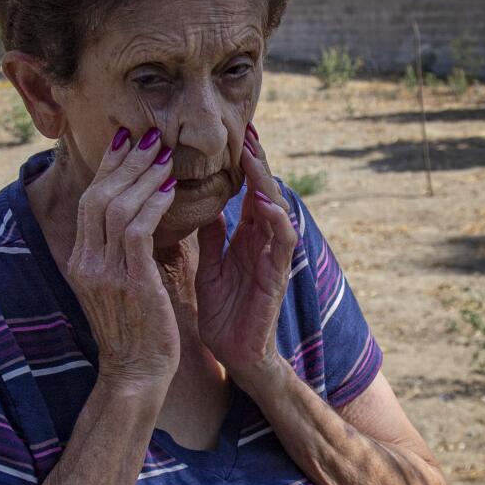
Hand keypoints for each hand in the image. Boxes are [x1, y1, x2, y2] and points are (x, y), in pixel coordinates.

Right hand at [65, 126, 180, 394]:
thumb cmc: (136, 331)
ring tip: (163, 155)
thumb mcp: (120, 286)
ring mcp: (103, 272)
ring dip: (142, 176)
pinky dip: (153, 203)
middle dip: (124, 162)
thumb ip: (121, 253)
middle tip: (148, 137)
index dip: (108, 168)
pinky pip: (136, 229)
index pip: (90, 202)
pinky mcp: (128, 281)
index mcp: (79, 261)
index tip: (127, 142)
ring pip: (116, 207)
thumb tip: (137, 218)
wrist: (136, 375)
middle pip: (98, 196)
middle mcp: (85, 262)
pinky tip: (171, 188)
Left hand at [195, 122, 297, 389]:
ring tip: (254, 156)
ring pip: (277, 209)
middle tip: (247, 129)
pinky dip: (276, 221)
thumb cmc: (224, 313)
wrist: (236, 355)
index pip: (246, 191)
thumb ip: (209, 237)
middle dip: (256, 161)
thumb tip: (200, 204)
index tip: (233, 133)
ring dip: (266, 183)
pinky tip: (265, 203)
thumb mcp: (209, 267)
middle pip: (264, 191)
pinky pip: (283, 243)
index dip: (241, 164)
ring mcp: (273, 257)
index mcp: (245, 237)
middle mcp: (262, 242)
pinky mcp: (278, 277)